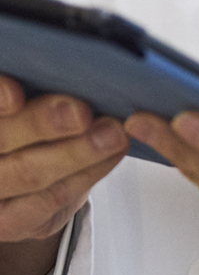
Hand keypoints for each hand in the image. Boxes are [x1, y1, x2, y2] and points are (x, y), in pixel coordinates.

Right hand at [0, 76, 126, 274]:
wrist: (23, 173)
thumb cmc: (30, 116)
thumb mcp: (28, 92)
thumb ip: (33, 78)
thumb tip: (71, 52)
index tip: (16, 93)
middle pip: (3, 139)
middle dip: (43, 124)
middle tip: (82, 112)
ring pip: (30, 174)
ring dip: (77, 153)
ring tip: (112, 133)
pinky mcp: (12, 221)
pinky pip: (51, 199)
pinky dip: (87, 174)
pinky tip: (113, 153)